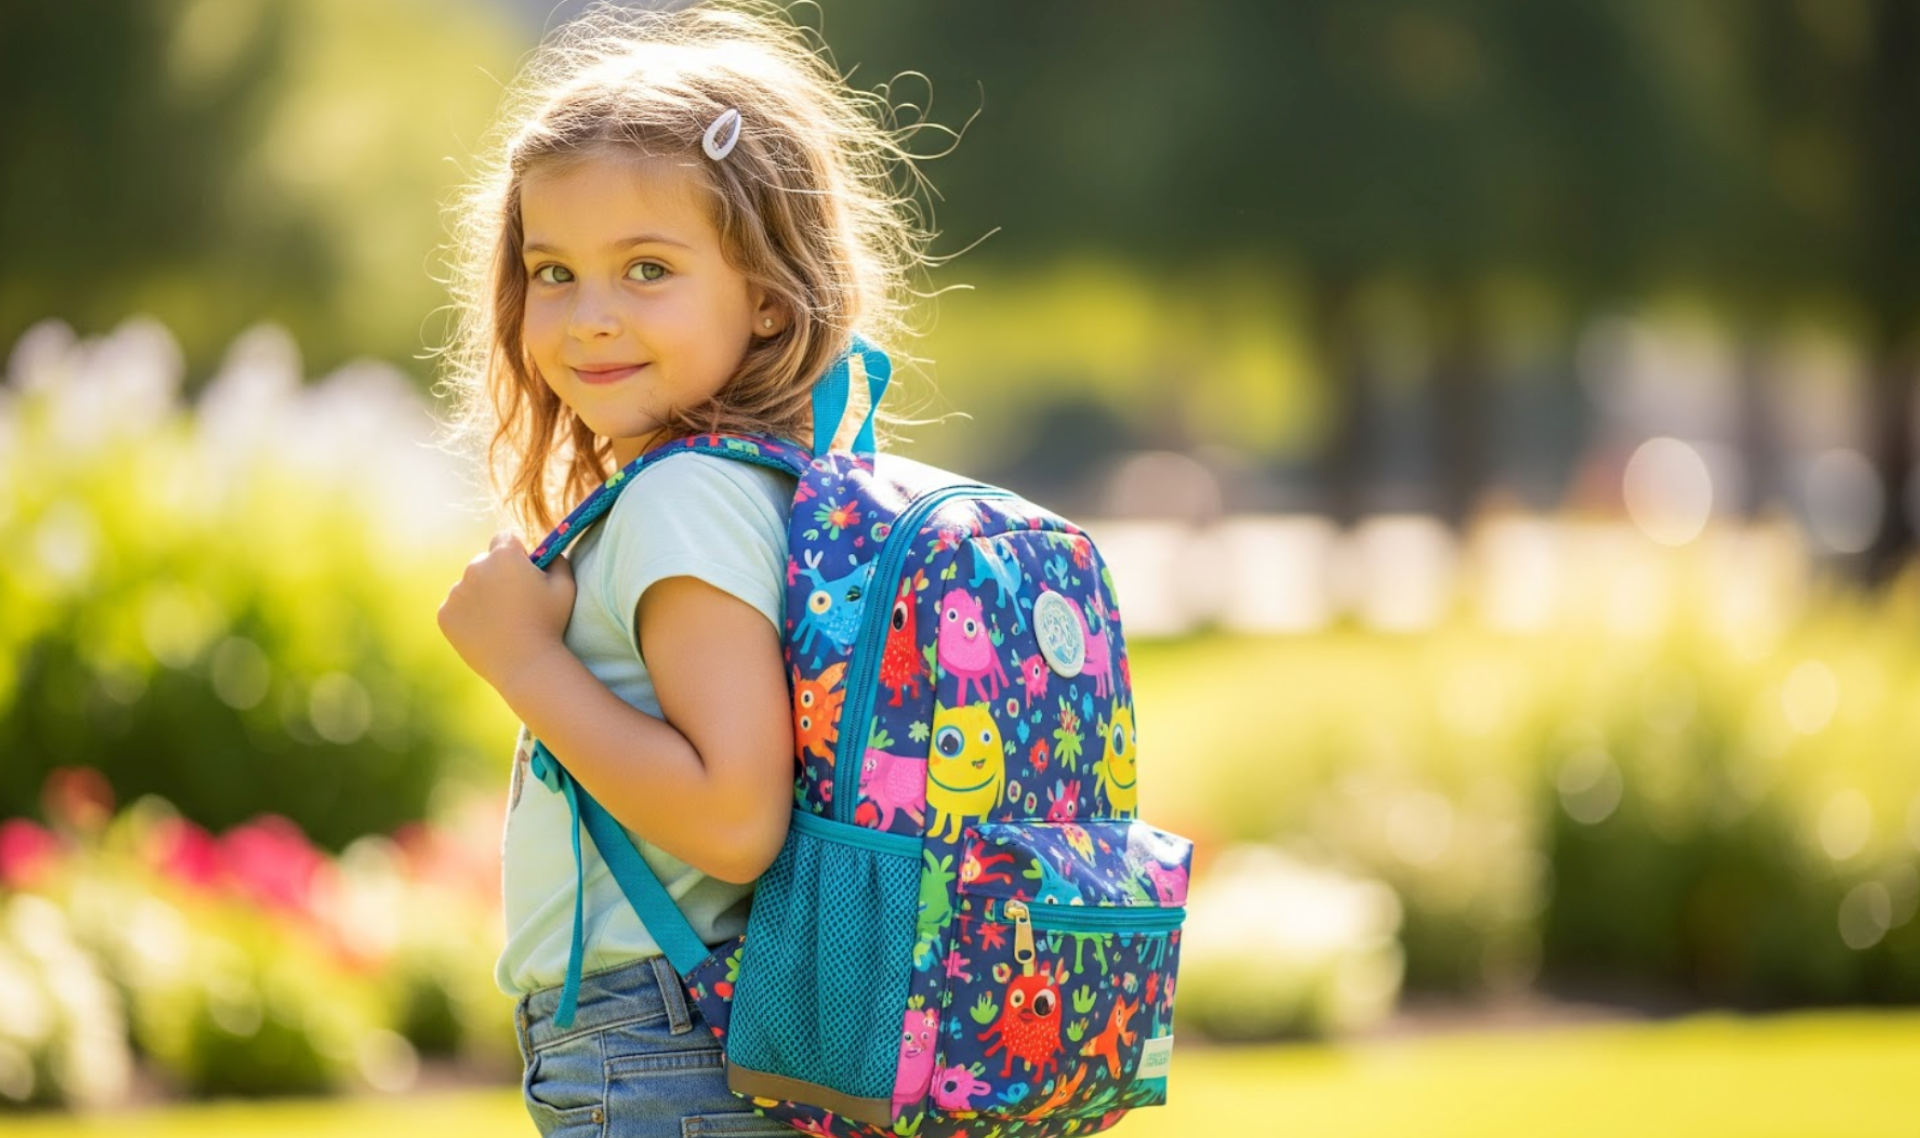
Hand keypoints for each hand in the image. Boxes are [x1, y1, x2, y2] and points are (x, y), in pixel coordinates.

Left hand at [437, 531, 575, 695]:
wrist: (526, 664)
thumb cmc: (550, 624)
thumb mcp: (566, 587)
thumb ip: (558, 560)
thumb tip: (550, 552)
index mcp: (504, 556)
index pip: (504, 538)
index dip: (516, 553)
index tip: (523, 572)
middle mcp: (475, 568)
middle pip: (484, 562)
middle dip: (496, 575)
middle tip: (513, 602)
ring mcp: (456, 592)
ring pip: (468, 586)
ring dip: (480, 596)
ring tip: (500, 621)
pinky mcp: (445, 614)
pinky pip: (456, 607)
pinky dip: (467, 616)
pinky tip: (486, 631)